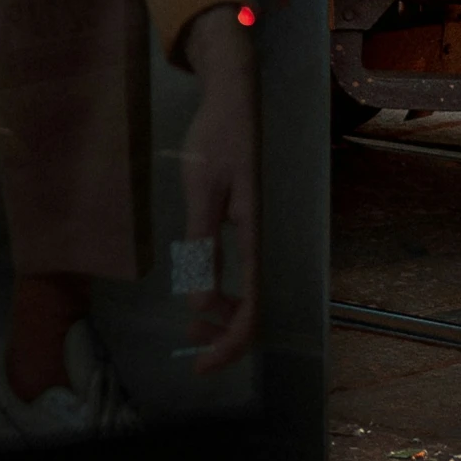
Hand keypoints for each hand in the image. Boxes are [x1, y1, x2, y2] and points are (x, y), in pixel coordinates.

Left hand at [178, 2, 258, 372]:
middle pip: (260, 307)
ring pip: (258, 291)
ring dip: (228, 313)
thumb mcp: (201, 189)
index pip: (253, 306)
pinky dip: (231, 291)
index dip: (230, 343)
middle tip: (190, 341)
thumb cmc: (217, 137)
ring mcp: (268, 230)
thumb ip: (202, 244)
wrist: (237, 95)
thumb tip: (200, 302)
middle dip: (226, 333)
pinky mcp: (261, 222)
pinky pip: (253, 272)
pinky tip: (209, 288)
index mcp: (258, 231)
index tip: (202, 365)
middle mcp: (270, 236)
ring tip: (196, 319)